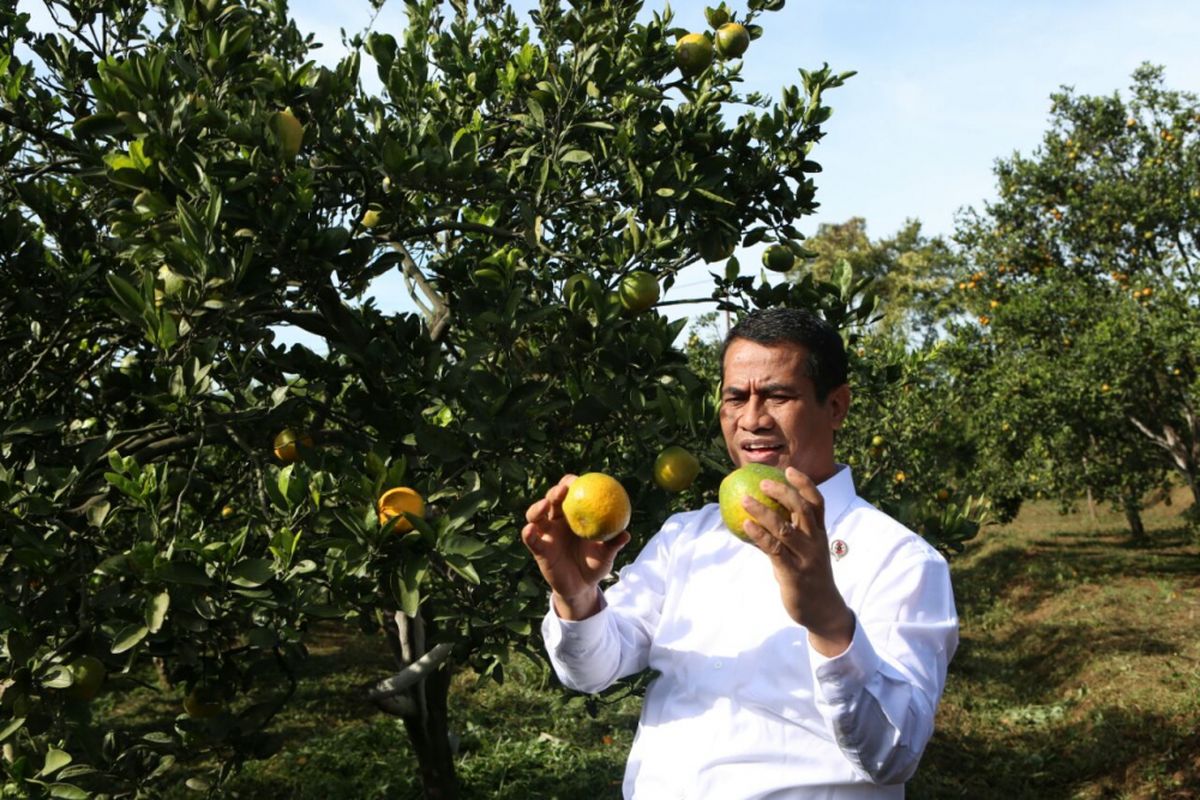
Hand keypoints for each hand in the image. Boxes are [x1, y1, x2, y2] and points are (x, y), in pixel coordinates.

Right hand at [521, 474, 630, 620]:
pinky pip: (530, 539)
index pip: (570, 492)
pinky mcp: (539, 548)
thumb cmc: (596, 564)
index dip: (572, 483)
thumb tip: (626, 535)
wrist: (582, 586)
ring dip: (537, 507)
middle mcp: (558, 520)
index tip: (578, 480)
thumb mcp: (606, 554)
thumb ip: (613, 544)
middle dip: (556, 490)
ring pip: (535, 515)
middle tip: (563, 490)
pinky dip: (528, 533)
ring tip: (545, 505)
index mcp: (575, 514)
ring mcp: (547, 533)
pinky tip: (530, 530)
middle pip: (552, 499)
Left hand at [741, 466, 854, 655]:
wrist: (823, 611)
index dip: (804, 484)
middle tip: (763, 482)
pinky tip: (746, 525)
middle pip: (802, 509)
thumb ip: (791, 535)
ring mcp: (805, 557)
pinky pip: (774, 550)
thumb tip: (764, 517)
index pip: (817, 503)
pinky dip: (760, 535)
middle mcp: (815, 542)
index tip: (789, 470)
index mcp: (820, 534)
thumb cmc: (809, 578)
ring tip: (745, 500)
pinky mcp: (793, 573)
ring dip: (764, 512)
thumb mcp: (806, 552)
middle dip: (784, 492)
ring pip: (785, 528)